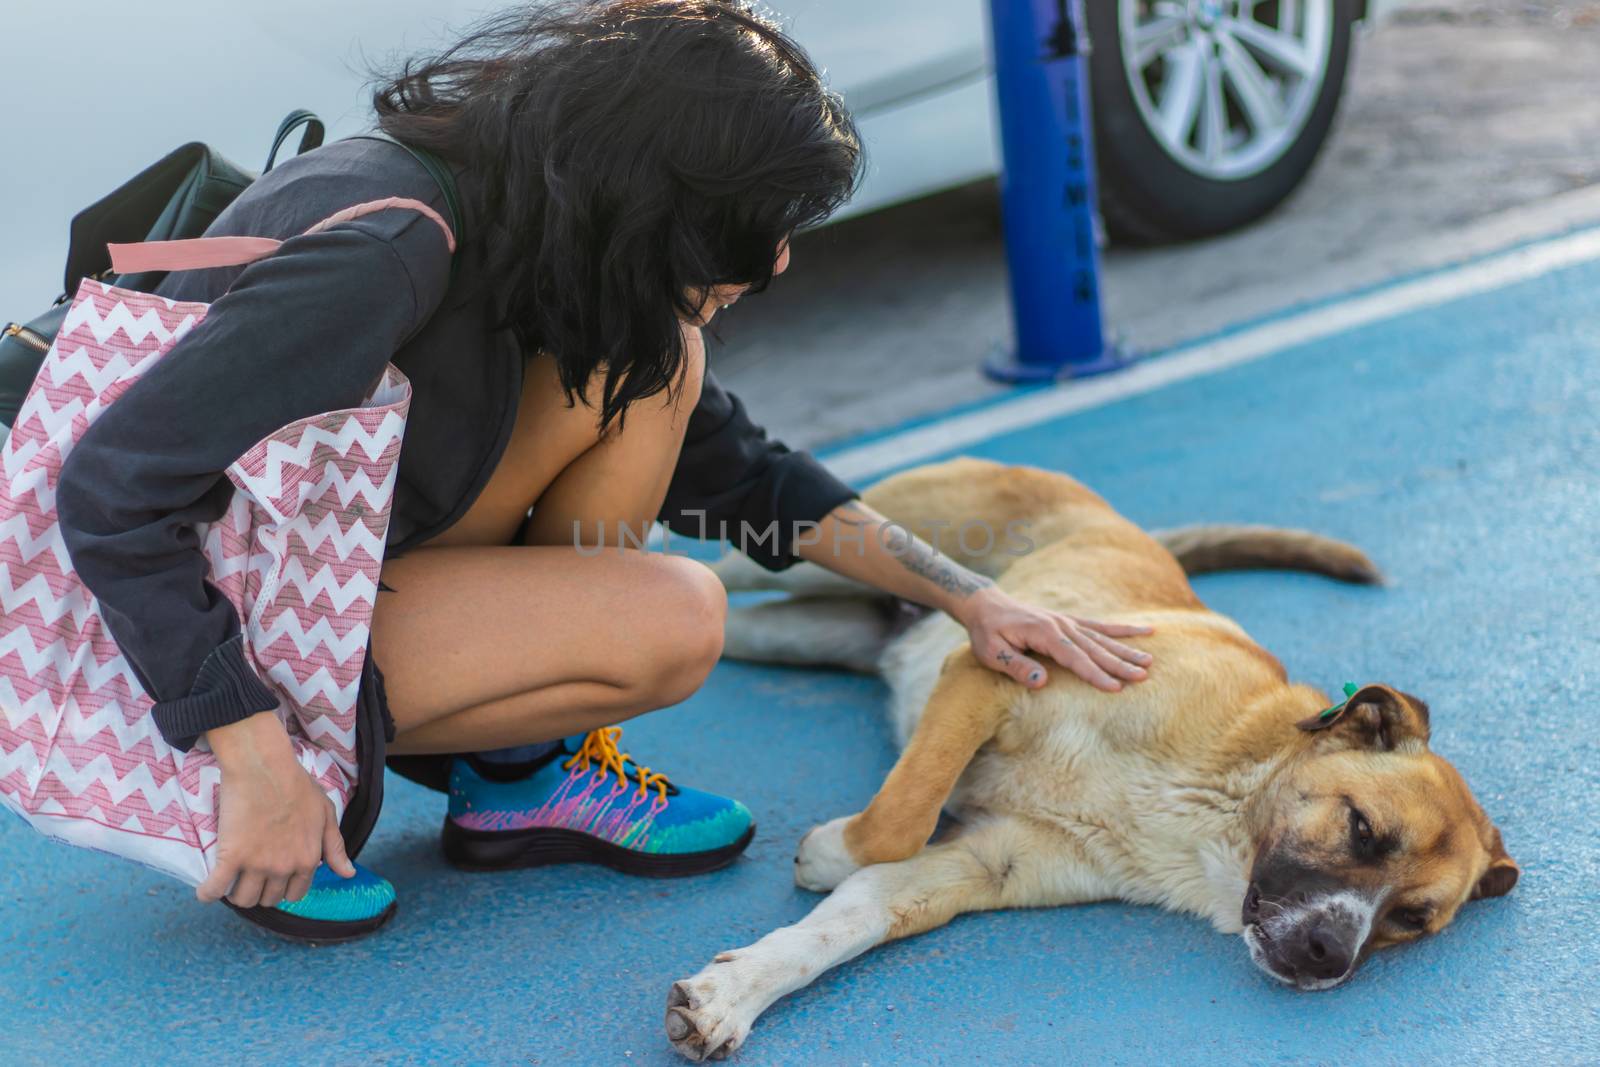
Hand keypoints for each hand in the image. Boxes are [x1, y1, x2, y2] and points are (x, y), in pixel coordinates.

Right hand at [197, 710, 354, 908]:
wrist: (265, 767)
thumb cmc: (297, 785)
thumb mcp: (326, 813)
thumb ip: (335, 847)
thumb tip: (348, 873)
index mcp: (308, 859)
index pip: (296, 893)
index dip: (285, 889)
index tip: (275, 880)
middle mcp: (285, 867)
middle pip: (269, 899)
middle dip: (262, 892)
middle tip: (252, 877)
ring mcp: (257, 864)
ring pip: (244, 900)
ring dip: (237, 895)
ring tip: (233, 881)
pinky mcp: (231, 857)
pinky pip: (215, 889)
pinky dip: (208, 894)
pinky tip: (206, 892)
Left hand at [953, 587, 1153, 691]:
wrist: (986, 605)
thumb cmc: (987, 633)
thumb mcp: (991, 652)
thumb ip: (1015, 666)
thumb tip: (1041, 682)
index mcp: (1042, 633)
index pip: (1074, 658)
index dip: (1095, 674)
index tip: (1115, 688)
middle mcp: (1060, 625)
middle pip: (1094, 648)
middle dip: (1119, 664)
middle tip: (1143, 677)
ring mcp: (1068, 621)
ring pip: (1102, 638)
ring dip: (1126, 650)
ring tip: (1150, 661)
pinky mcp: (1070, 622)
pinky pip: (1100, 626)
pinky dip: (1122, 629)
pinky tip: (1145, 631)